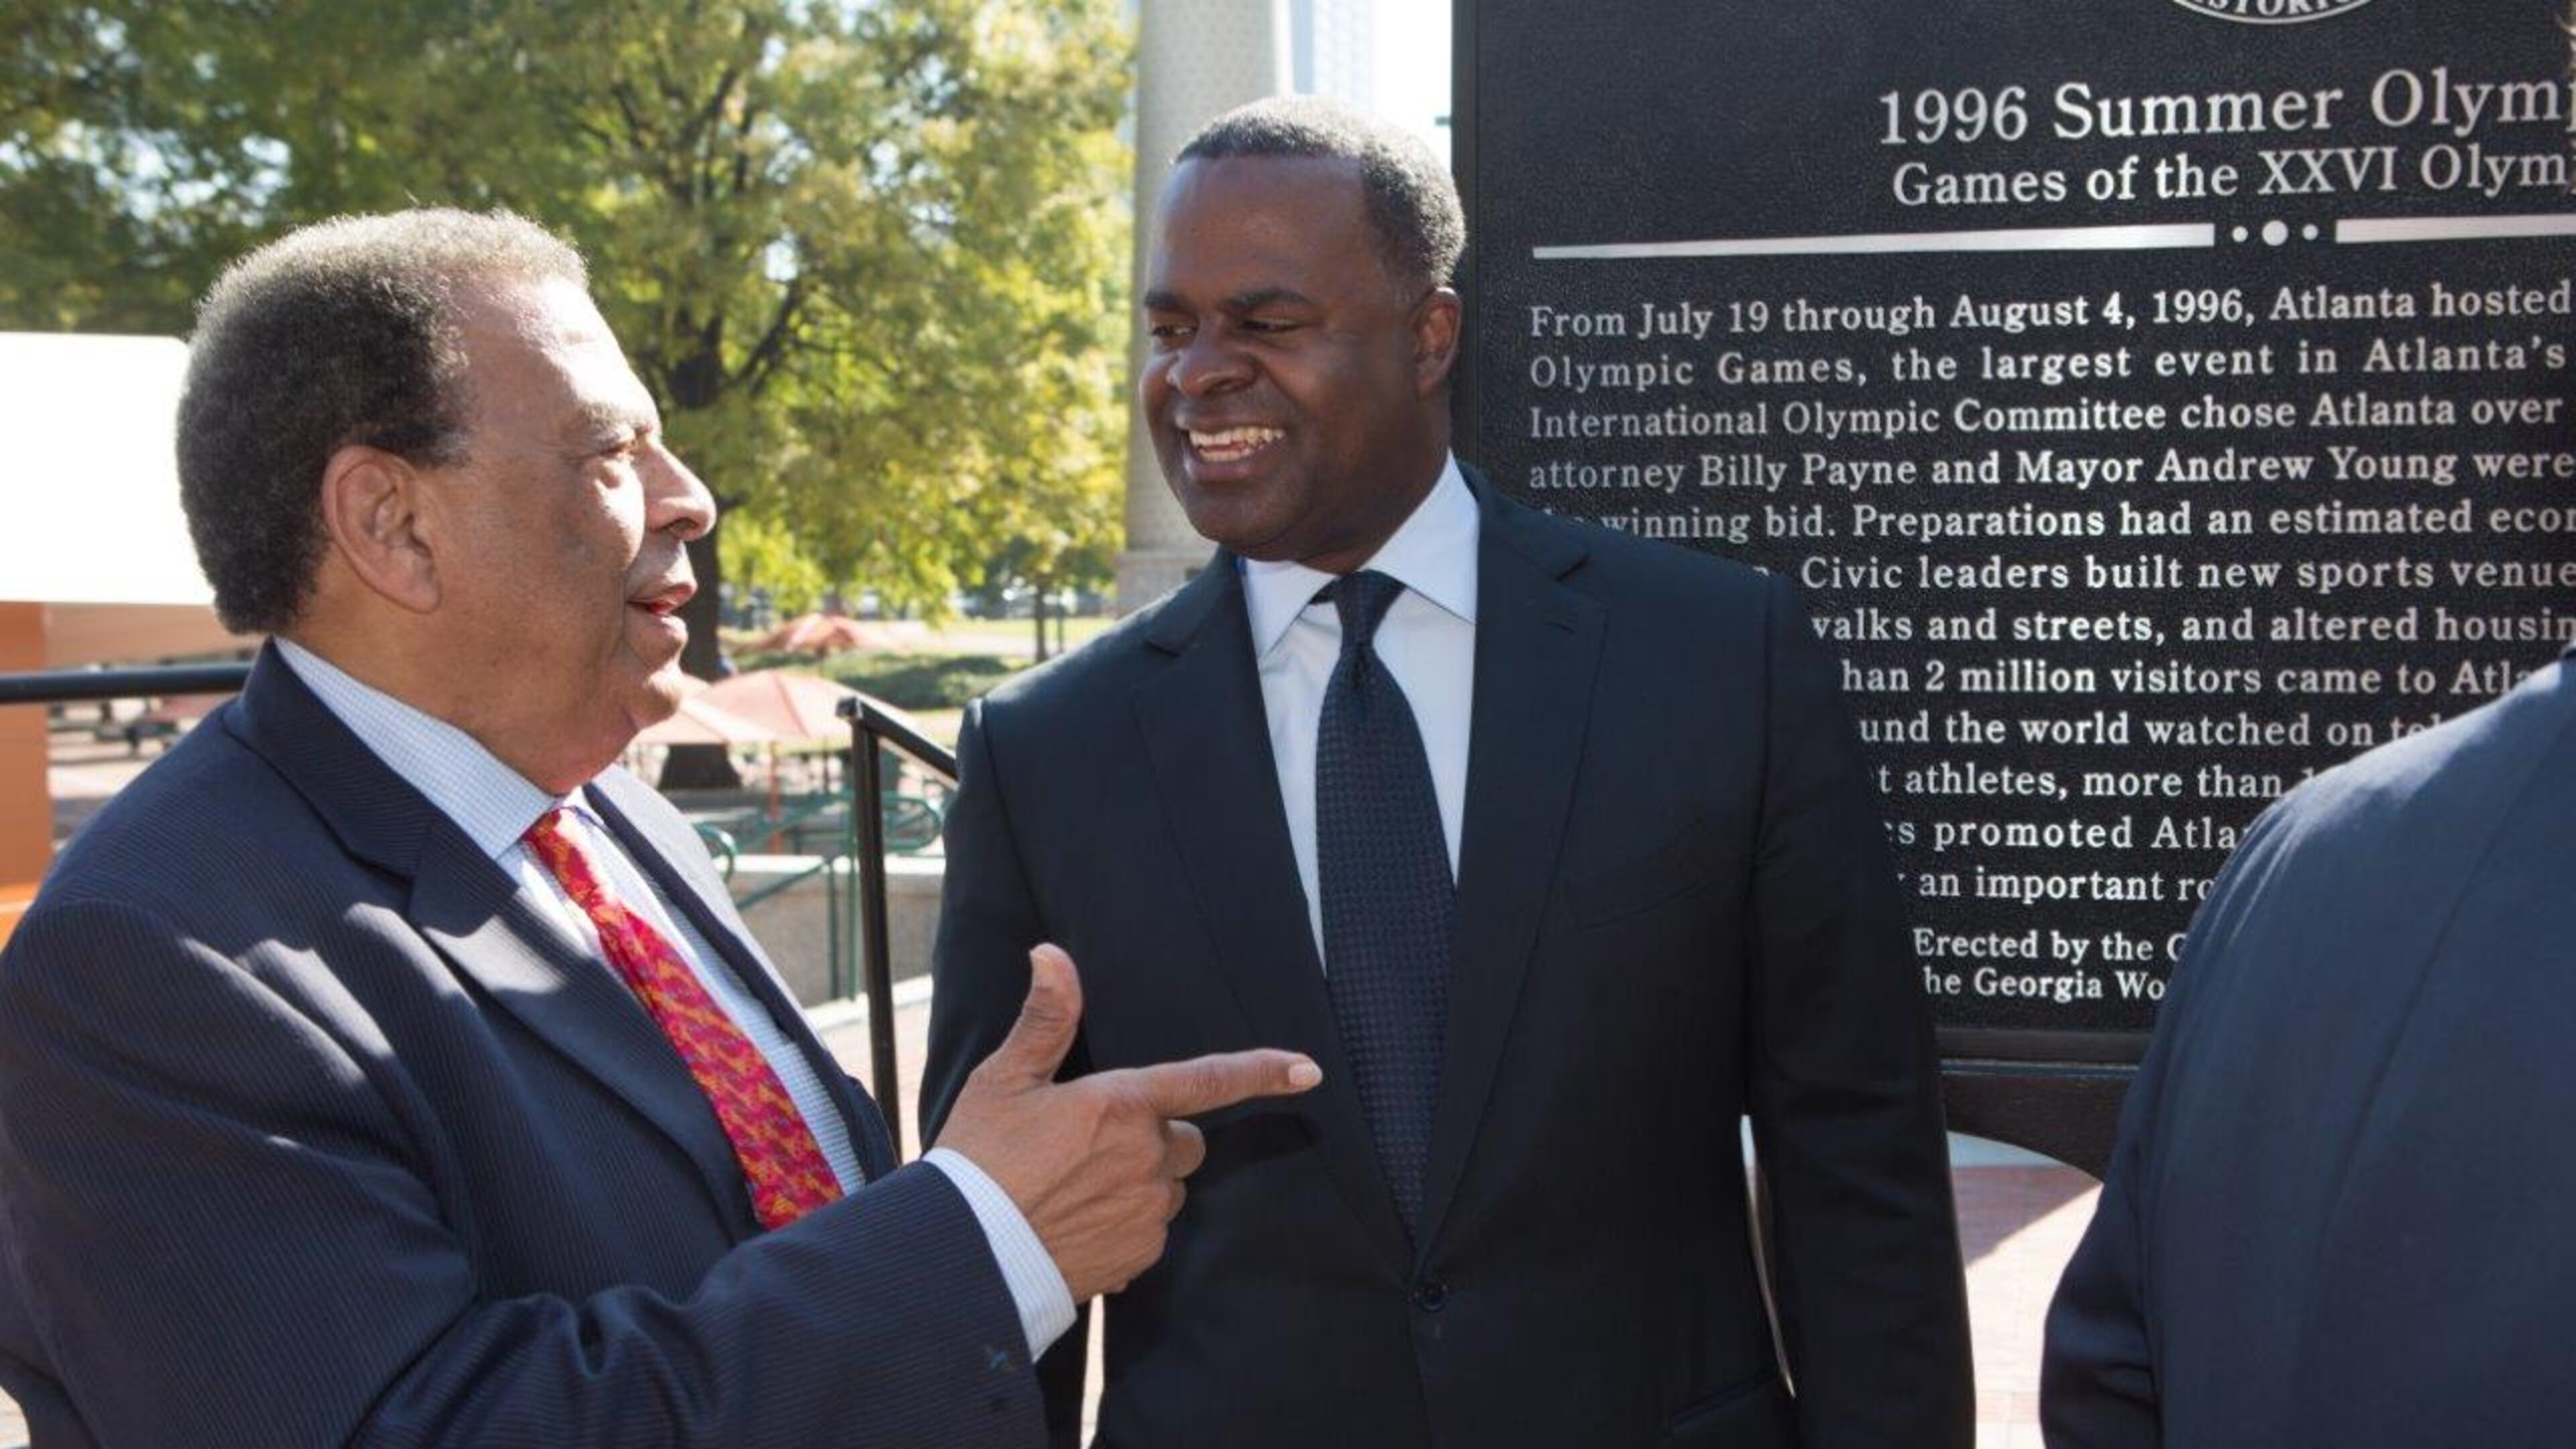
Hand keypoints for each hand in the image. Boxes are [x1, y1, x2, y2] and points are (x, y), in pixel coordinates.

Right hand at [937, 943, 1319, 1299]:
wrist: (966, 1255)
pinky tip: (1077, 1222)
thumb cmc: (981, 1160)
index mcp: (1122, 1105)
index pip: (1208, 1081)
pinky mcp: (1139, 1255)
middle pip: (1183, 1139)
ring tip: (1074, 1187)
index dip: (1262, 1072)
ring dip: (1138, 1182)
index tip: (1309, 1071)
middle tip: (1090, 1145)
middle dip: (1154, 1138)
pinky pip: (1149, 1230)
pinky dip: (1124, 1224)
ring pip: (1165, 1186)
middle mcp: (1148, 1157)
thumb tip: (1053, 955)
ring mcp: (1147, 1210)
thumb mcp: (1005, 1080)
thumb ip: (1045, 1019)